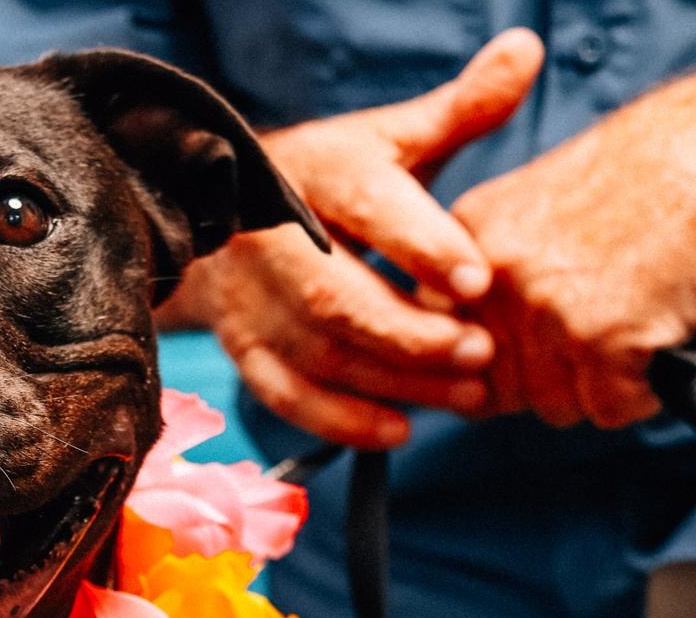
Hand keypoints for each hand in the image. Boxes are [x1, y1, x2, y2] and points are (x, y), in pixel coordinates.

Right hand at [166, 29, 543, 447]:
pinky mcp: (244, 350)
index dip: (422, 245)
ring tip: (466, 394)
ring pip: (320, 353)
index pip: (370, 208)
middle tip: (481, 352)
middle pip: (337, 297)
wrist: (228, 223)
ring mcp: (253, 302)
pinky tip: (399, 429)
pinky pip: (289, 396)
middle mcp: (274, 241)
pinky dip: (341, 420)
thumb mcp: (391, 139)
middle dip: (410, 332)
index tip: (476, 279)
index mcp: (320, 174)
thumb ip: (459, 109)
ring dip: (395, 381)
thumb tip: (525, 52)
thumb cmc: (333, 183)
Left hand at [451, 76, 695, 428]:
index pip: (444, 344)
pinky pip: (608, 407)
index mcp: (469, 241)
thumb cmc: (651, 168)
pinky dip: (639, 393)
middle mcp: (494, 277)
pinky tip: (658, 347)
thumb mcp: (543, 201)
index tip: (527, 354)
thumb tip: (479, 351)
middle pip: (498, 385)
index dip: (491, 362)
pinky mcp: (600, 336)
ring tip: (634, 338)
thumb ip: (499, 271)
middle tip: (595, 342)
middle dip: (547, 379)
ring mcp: (544, 308)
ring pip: (551, 404)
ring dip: (596, 389)